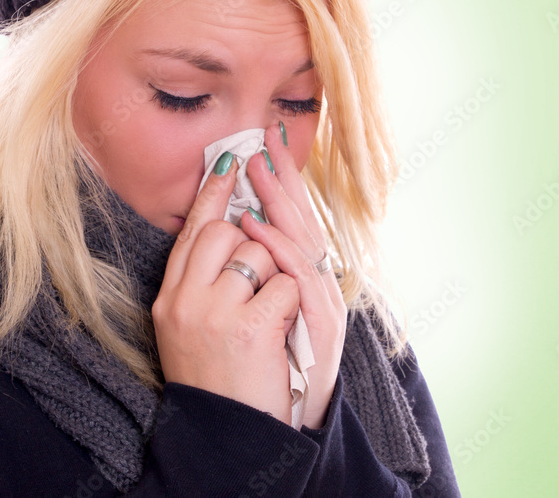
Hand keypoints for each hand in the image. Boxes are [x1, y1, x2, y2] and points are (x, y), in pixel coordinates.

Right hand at [152, 156, 300, 424]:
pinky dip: (293, 306)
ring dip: (278, 281)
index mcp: (170, 299)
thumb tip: (238, 228)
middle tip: (263, 282)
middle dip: (256, 244)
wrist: (227, 439)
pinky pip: (284, 284)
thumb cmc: (221, 383)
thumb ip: (207, 282)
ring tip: (269, 326)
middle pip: (226, 231)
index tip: (232, 159)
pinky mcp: (246, 328)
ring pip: (260, 252)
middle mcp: (183, 301)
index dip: (214, 193)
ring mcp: (211, 313)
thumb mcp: (195, 329)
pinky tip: (280, 335)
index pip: (192, 231)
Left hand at [240, 123, 347, 429]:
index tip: (263, 147)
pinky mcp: (319, 323)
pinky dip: (277, 249)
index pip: (291, 222)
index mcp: (303, 278)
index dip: (279, 184)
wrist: (284, 420)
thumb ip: (255, 272)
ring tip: (258, 168)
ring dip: (278, 201)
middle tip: (265, 139)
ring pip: (300, 240)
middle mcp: (317, 283)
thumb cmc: (267, 364)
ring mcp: (321, 301)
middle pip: (300, 220)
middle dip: (281, 178)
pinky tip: (257, 226)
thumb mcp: (260, 310)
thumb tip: (237, 230)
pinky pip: (294, 276)